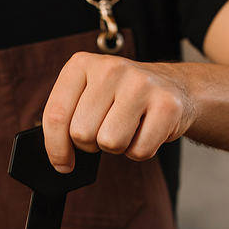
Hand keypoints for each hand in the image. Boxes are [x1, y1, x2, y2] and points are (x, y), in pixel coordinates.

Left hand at [42, 52, 194, 171]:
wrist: (172, 86)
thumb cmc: (121, 96)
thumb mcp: (87, 95)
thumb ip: (66, 119)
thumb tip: (58, 160)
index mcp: (81, 64)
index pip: (56, 115)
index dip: (55, 148)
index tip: (62, 163)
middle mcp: (110, 69)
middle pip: (81, 133)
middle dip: (90, 144)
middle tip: (103, 131)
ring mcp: (141, 84)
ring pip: (110, 143)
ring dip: (117, 147)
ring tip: (125, 128)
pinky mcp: (166, 105)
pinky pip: (139, 151)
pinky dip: (140, 150)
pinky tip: (144, 130)